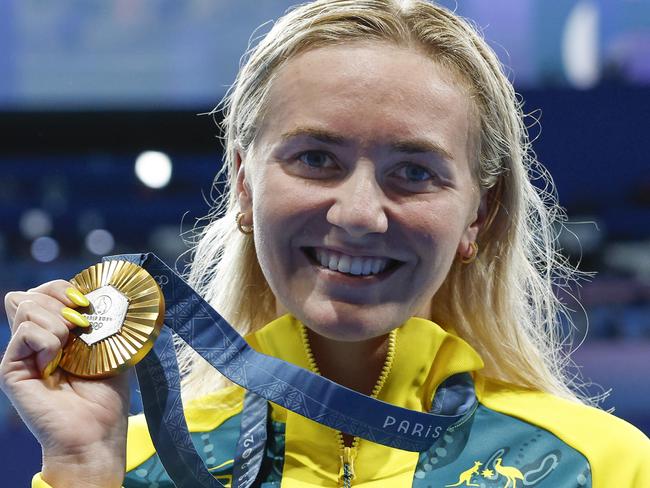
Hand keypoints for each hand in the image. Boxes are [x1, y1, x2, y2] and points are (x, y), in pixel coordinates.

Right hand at [1, 280, 128, 486]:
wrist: (96, 431)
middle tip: (80, 325)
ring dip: (57, 322)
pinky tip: (55, 362)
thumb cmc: (106, 394)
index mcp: (56, 331)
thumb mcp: (110, 347)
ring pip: (25, 305)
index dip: (66, 289)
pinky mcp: (11, 368)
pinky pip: (25, 331)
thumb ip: (101, 318)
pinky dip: (48, 341)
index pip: (48, 290)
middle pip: (31, 292)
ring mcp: (21, 352)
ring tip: (69, 350)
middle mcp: (34, 339)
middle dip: (60, 298)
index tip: (88, 304)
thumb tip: (95, 292)